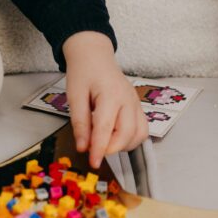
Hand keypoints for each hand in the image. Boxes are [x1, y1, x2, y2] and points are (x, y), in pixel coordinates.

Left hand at [62, 31, 148, 168]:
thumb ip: (80, 122)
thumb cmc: (83, 72)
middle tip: (95, 152)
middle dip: (112, 148)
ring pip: (140, 134)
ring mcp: (136, 102)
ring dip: (124, 145)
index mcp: (111, 94)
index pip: (106, 128)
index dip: (99, 149)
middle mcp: (128, 99)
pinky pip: (142, 129)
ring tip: (105, 143)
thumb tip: (83, 147)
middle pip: (128, 133)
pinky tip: (116, 137)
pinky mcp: (138, 106)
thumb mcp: (75, 95)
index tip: (93, 163)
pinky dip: (131, 139)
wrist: (94, 55)